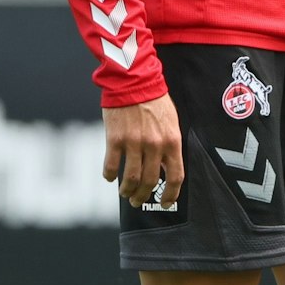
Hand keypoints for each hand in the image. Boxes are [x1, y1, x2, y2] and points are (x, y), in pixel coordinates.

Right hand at [102, 93, 183, 207]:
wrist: (134, 80)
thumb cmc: (154, 101)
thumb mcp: (171, 122)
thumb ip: (169, 145)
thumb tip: (165, 169)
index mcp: (172, 141)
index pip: (175, 176)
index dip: (171, 194)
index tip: (166, 203)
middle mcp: (155, 145)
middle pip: (151, 182)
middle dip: (144, 196)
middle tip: (137, 200)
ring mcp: (134, 143)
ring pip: (131, 179)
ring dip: (127, 191)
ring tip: (125, 193)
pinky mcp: (115, 139)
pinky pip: (111, 166)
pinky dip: (110, 175)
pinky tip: (109, 177)